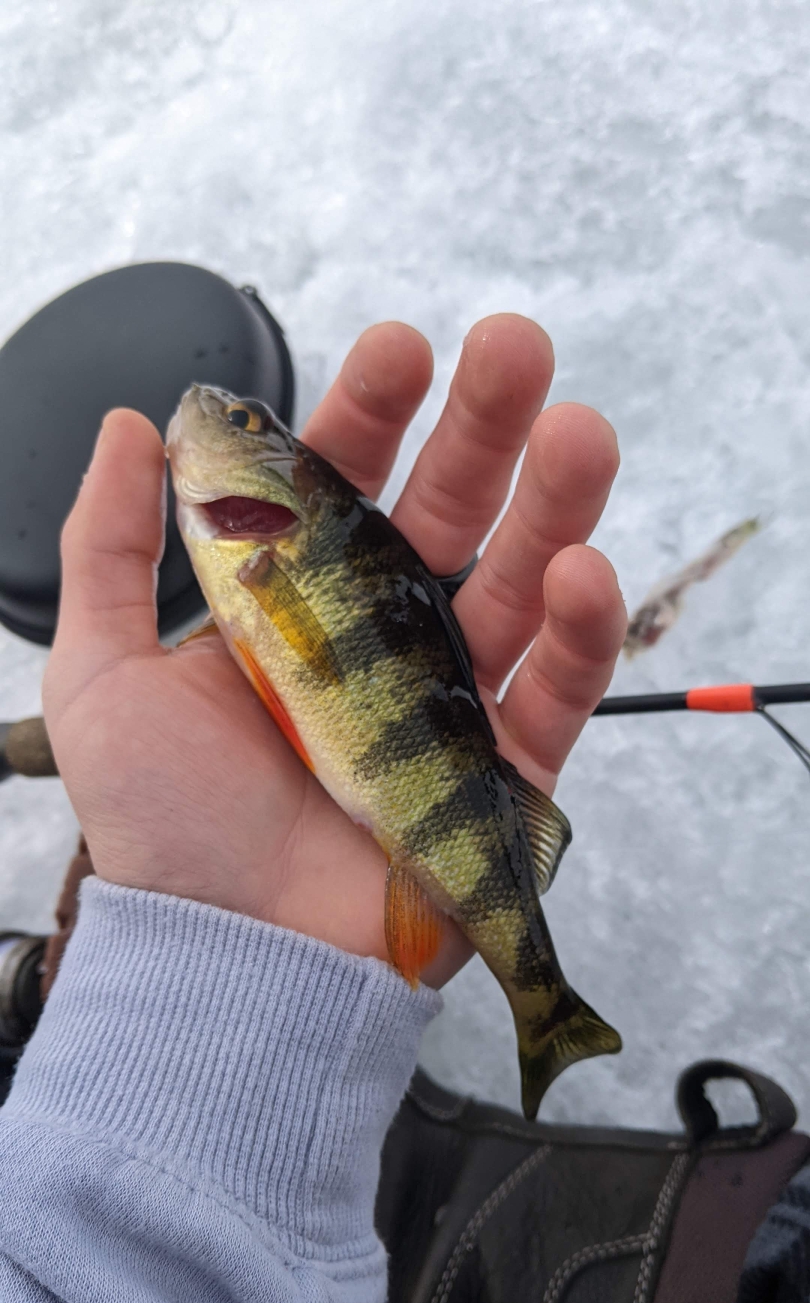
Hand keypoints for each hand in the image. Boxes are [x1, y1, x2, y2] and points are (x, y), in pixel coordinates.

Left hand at [43, 315, 625, 985]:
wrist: (216, 954)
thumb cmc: (158, 822)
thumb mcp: (101, 671)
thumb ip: (107, 545)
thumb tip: (140, 422)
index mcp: (295, 601)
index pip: (346, 483)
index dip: (373, 414)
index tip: (398, 349)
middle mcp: (378, 637)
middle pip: (448, 516)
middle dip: (484, 429)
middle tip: (515, 345)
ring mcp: (445, 700)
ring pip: (516, 587)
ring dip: (555, 507)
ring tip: (578, 432)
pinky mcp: (498, 773)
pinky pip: (553, 695)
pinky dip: (576, 635)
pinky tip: (577, 575)